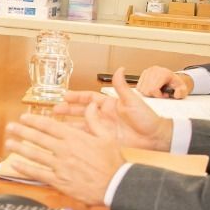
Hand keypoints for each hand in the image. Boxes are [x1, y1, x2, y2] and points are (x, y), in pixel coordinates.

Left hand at [3, 108, 123, 205]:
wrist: (115, 186)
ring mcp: (60, 166)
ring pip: (35, 154)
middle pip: (38, 138)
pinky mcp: (59, 181)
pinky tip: (15, 164)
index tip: (24, 117)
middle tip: (10, 127)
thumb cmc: (112, 163)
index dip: (34, 121)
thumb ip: (95, 121)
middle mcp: (64, 150)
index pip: (49, 126)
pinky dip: (25, 168)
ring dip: (20, 148)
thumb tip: (91, 106)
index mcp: (75, 137)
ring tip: (9, 143)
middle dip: (22, 131)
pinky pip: (38, 173)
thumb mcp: (107, 137)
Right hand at [54, 70, 172, 150]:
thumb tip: (120, 69)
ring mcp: (103, 128)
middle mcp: (104, 115)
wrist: (155, 137)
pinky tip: (69, 137)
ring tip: (56, 124)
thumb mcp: (133, 100)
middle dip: (68, 110)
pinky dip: (78, 137)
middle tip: (55, 109)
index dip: (77, 96)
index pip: (89, 98)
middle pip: (82, 111)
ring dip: (70, 124)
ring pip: (82, 125)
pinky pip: (88, 137)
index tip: (65, 95)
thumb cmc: (147, 118)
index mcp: (110, 104)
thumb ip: (122, 87)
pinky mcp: (104, 140)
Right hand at [136, 65, 193, 98]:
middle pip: (146, 90)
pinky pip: (139, 87)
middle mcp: (154, 70)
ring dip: (148, 93)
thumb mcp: (182, 88)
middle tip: (161, 93)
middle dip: (153, 95)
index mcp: (164, 73)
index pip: (153, 89)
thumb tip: (176, 94)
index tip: (164, 95)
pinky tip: (152, 88)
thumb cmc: (176, 84)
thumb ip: (181, 92)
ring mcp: (148, 71)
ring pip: (141, 89)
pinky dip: (144, 90)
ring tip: (157, 91)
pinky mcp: (144, 73)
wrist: (173, 78)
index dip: (158, 95)